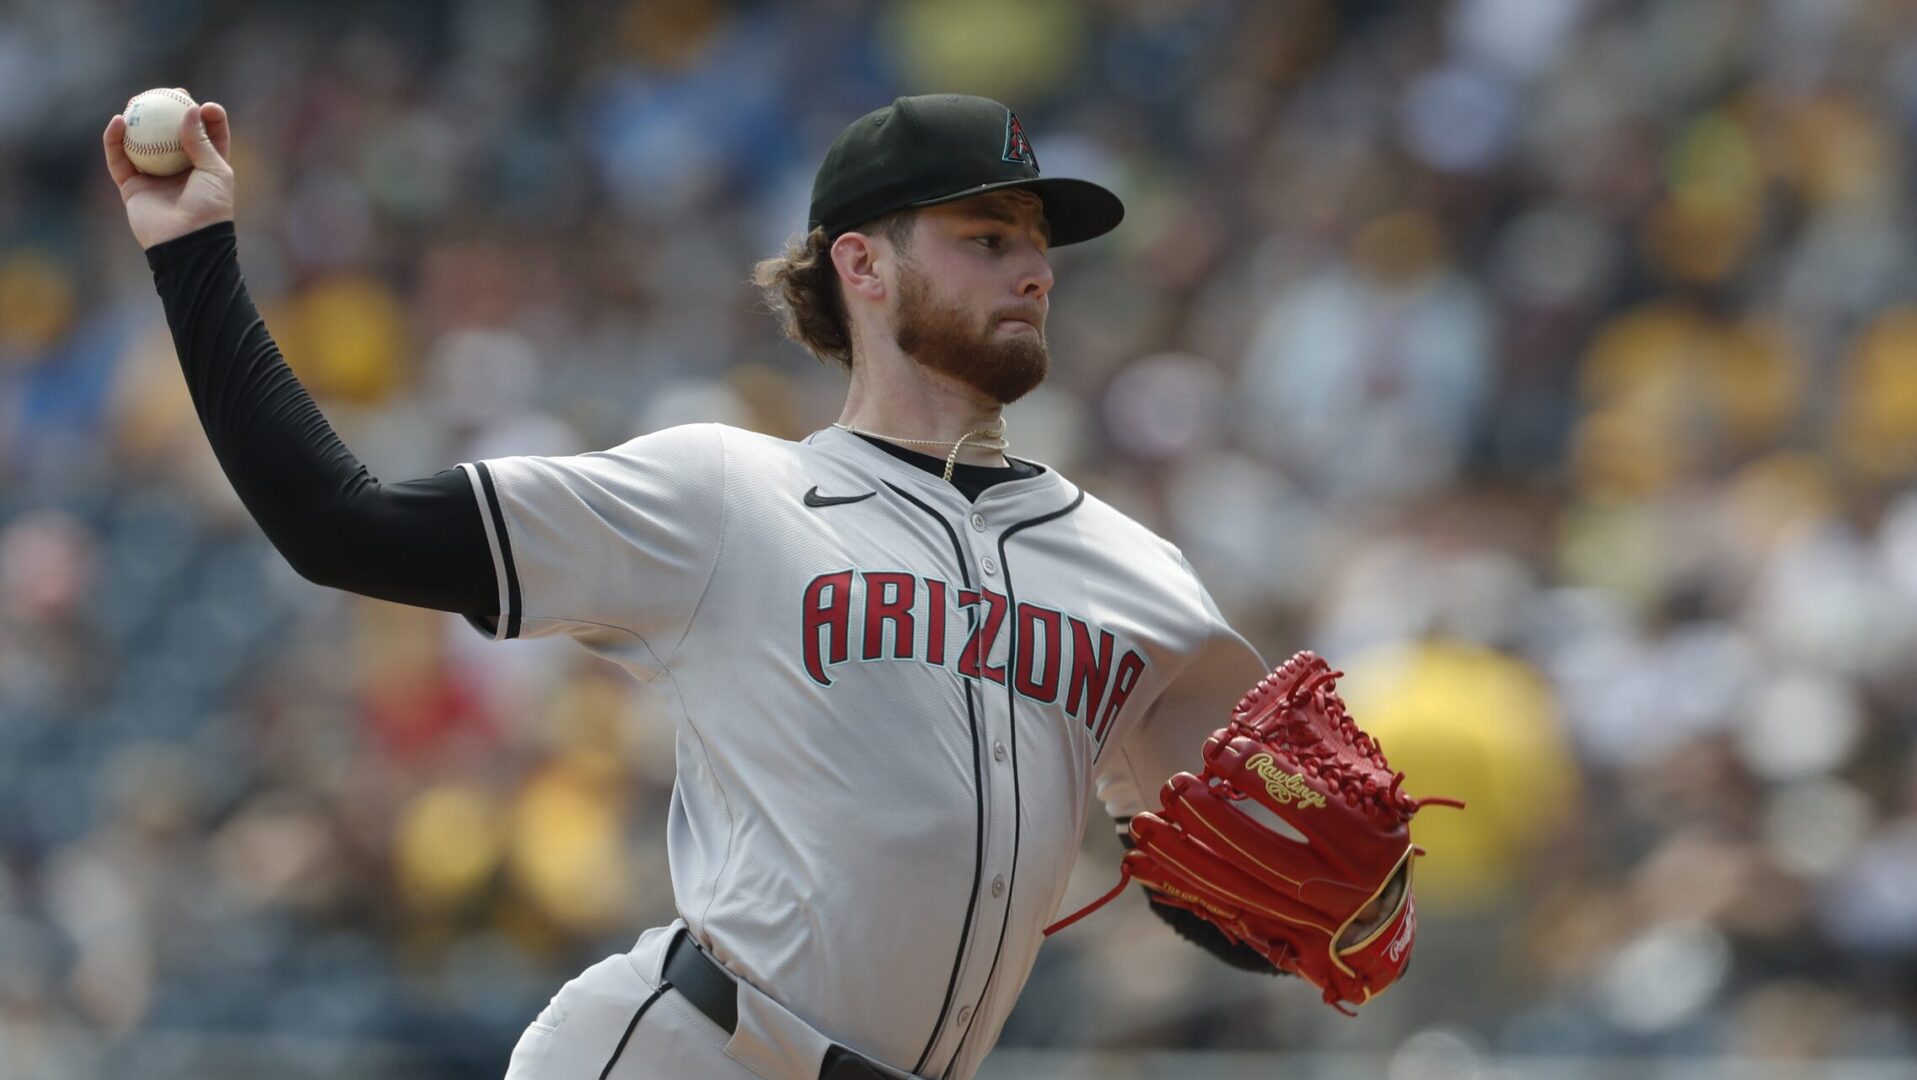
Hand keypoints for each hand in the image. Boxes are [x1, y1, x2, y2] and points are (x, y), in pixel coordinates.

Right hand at [102, 95, 234, 249]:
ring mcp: (154, 177)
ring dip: (138, 119)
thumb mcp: (216, 172)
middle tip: (170, 93)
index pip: (208, 136)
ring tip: (138, 100)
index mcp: (207, 167)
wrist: (187, 242)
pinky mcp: (131, 185)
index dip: (207, 118)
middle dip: (169, 111)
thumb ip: (202, 141)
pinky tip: (118, 122)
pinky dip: (115, 139)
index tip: (203, 106)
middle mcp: (179, 170)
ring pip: (142, 142)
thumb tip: (192, 110)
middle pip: (171, 134)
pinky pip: (119, 158)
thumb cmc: (209, 209)